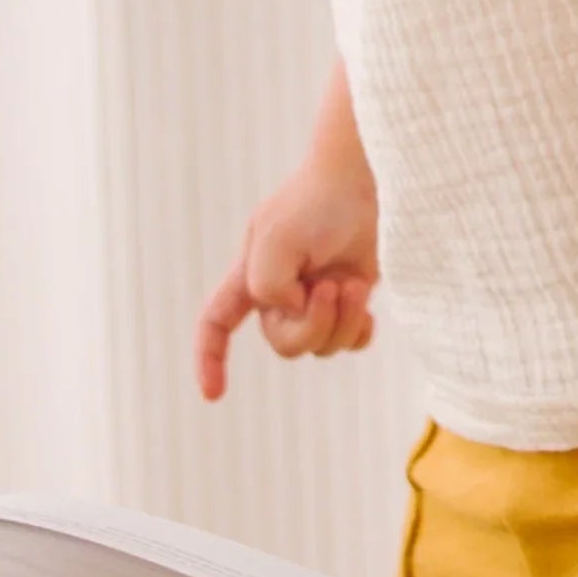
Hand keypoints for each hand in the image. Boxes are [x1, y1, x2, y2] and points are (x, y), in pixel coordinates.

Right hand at [197, 150, 381, 399]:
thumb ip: (267, 284)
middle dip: (312, 325)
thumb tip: (290, 312)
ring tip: (355, 284)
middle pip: (283, 344)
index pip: (216, 322)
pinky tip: (367, 308)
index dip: (209, 359)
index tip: (214, 396)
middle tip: (334, 287)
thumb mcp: (277, 240)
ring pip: (320, 346)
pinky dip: (359, 331)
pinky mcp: (349, 299)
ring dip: (342, 319)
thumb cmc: (319, 203)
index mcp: (250, 274)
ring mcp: (316, 297)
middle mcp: (279, 291)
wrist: (366, 180)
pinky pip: (348, 342)